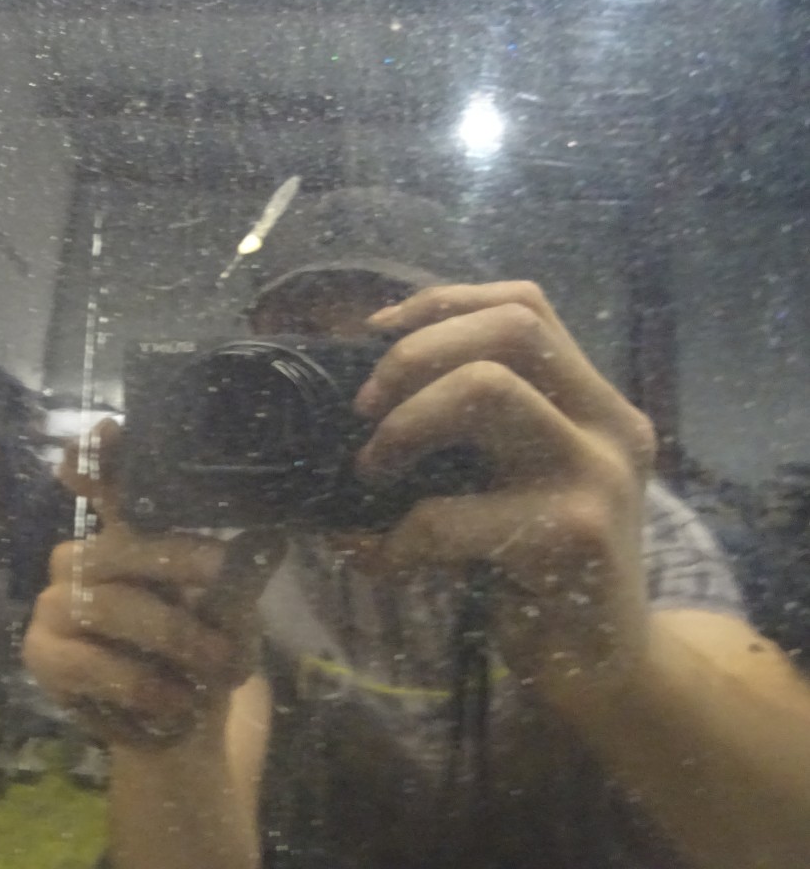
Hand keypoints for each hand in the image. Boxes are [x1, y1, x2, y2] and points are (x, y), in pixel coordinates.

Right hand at [22, 420, 280, 747]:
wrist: (181, 723)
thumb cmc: (203, 649)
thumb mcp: (233, 609)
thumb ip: (241, 572)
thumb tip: (271, 534)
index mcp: (126, 534)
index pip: (104, 481)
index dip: (98, 453)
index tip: (107, 428)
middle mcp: (83, 557)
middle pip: (118, 543)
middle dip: (176, 560)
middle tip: (223, 573)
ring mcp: (55, 602)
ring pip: (110, 604)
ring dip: (173, 636)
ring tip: (219, 664)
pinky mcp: (42, 652)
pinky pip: (90, 661)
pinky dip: (143, 683)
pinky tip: (177, 699)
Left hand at [352, 281, 656, 708]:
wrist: (607, 667)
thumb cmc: (540, 568)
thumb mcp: (519, 479)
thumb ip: (474, 429)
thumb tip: (362, 390)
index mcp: (593, 400)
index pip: (524, 304)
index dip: (441, 303)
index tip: (376, 333)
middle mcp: (609, 424)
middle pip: (512, 327)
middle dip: (415, 353)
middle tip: (364, 408)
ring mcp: (597, 476)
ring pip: (487, 387)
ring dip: (404, 422)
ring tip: (371, 470)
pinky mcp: (573, 537)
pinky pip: (452, 513)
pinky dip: (397, 535)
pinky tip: (385, 561)